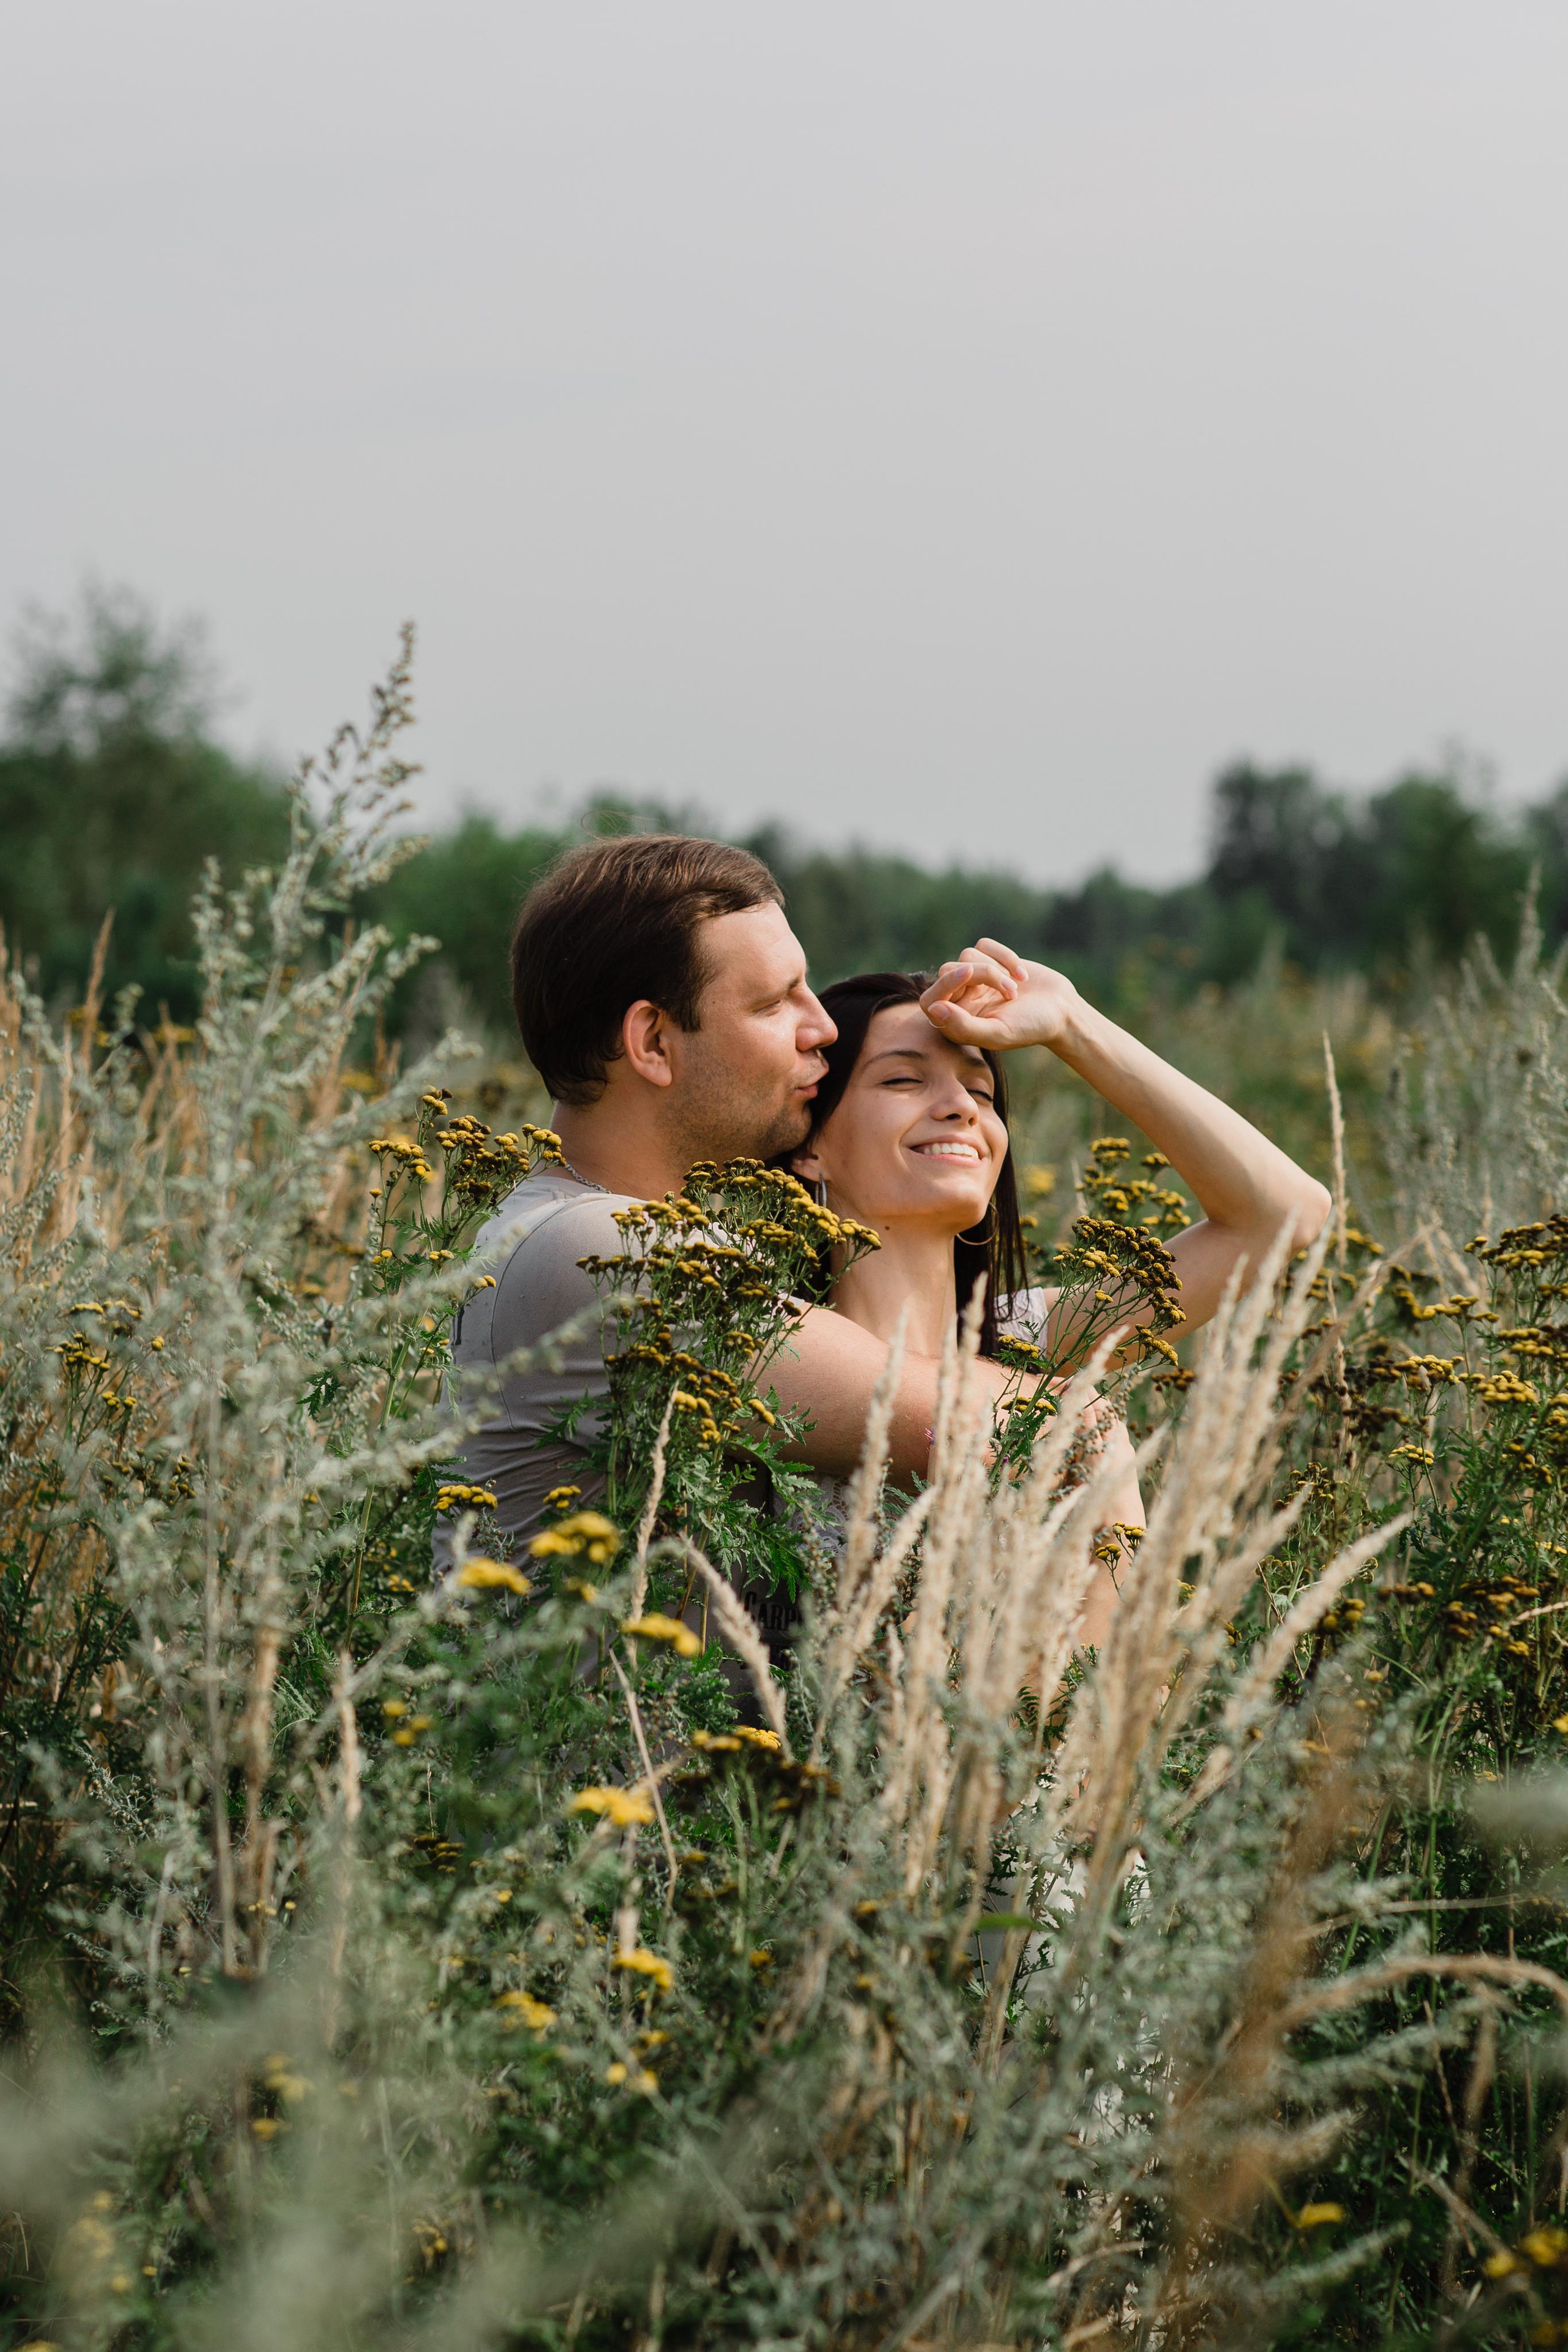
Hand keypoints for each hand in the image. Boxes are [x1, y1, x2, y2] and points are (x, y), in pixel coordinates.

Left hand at [919, 938, 1081, 1051]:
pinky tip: (1023, 975)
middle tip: (1010, 992)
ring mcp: (974, 979)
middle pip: (948, 970)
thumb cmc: (1030, 1027)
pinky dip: (1005, 956)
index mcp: (956, 1022)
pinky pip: (984, 945)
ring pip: (967, 956)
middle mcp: (960, 999)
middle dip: (982, 975)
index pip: (930, 999)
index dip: (944, 984)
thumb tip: (934, 1009)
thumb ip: (963, 1026)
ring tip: (1017, 990)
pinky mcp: (990, 959)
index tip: (968, 975)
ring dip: (997, 969)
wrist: (1061, 1010)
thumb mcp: (998, 1032)